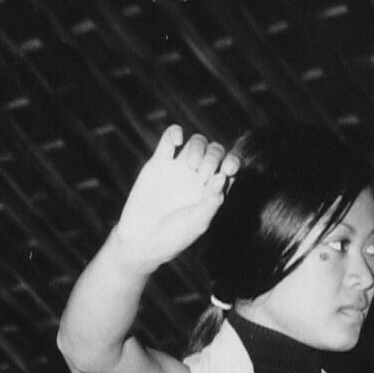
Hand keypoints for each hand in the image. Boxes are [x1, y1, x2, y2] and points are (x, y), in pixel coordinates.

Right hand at [109, 125, 239, 274]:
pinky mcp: (159, 163)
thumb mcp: (198, 222)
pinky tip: (176, 141)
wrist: (141, 240)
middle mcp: (198, 177)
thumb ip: (212, 200)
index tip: (227, 170)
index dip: (233, 162)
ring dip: (198, 147)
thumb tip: (223, 176)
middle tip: (201, 177)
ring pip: (196, 142)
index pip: (230, 167)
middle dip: (213, 157)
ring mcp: (179, 168)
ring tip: (190, 166)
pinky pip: (169, 138)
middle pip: (215, 151)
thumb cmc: (173, 236)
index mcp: (212, 191)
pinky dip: (175, 132)